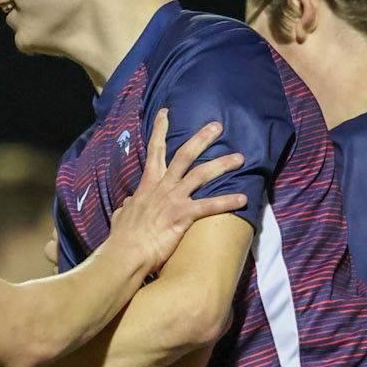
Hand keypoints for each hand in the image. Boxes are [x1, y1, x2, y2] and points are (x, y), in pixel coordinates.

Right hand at [106, 109, 247, 275]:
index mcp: (148, 185)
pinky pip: (209, 206)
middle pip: (184, 155)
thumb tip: (126, 206)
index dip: (160, 130)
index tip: (166, 112)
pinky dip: (227, 201)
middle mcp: (162, 187)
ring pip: (201, 174)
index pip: (154, 151)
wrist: (125, 254)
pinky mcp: (183, 216)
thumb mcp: (122, 217)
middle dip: (201, 138)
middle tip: (217, 126)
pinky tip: (243, 199)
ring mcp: (173, 200)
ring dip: (222, 164)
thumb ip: (127, 208)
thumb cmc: (123, 239)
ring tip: (240, 157)